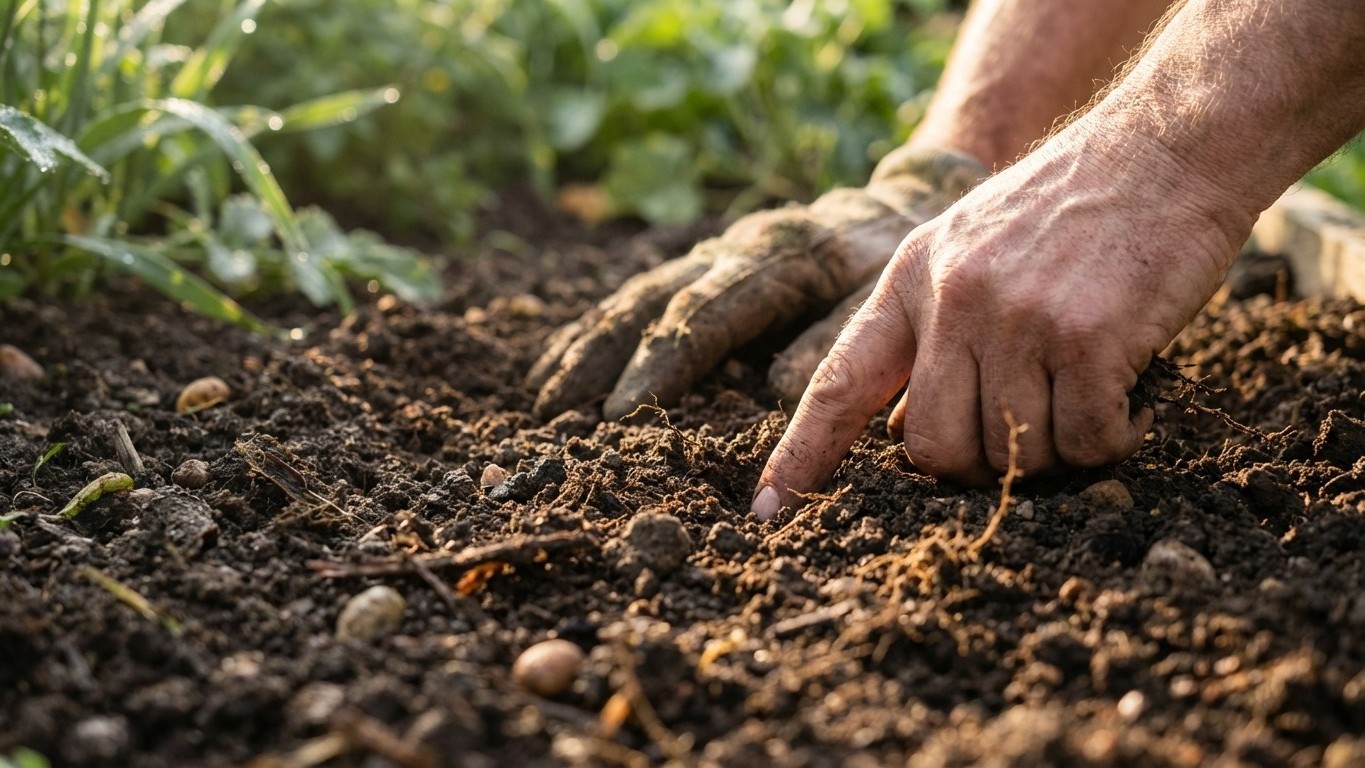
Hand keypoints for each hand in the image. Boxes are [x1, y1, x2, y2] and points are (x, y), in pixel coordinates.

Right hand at [527, 149, 985, 419]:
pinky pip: (642, 297)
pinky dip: (600, 331)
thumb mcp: (890, 299)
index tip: (620, 414)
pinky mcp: (707, 267)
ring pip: (637, 297)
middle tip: (559, 415)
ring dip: (588, 346)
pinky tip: (566, 362)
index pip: (705, 315)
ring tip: (545, 396)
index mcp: (780, 260)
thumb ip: (839, 338)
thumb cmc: (901, 267)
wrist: (905, 205)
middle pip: (651, 303)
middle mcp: (735, 252)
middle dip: (601, 359)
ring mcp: (715, 256)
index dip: (660, 365)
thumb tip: (780, 387)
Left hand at [753, 136, 1244, 517]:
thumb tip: (903, 435)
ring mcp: (1018, 319)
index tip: (769, 510)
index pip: (840, 384)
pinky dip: (1113, 439)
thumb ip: (930, 336)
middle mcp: (953, 299)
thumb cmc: (1070, 211)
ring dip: (1058, 449)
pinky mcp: (1088, 337)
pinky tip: (1133, 397)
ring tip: (1090, 393)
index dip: (802, 455)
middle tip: (1028, 432)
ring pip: (1015, 455)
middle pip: (934, 450)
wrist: (1167, 149)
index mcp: (911, 279)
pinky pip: (1087, 442)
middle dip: (977, 467)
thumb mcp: (969, 250)